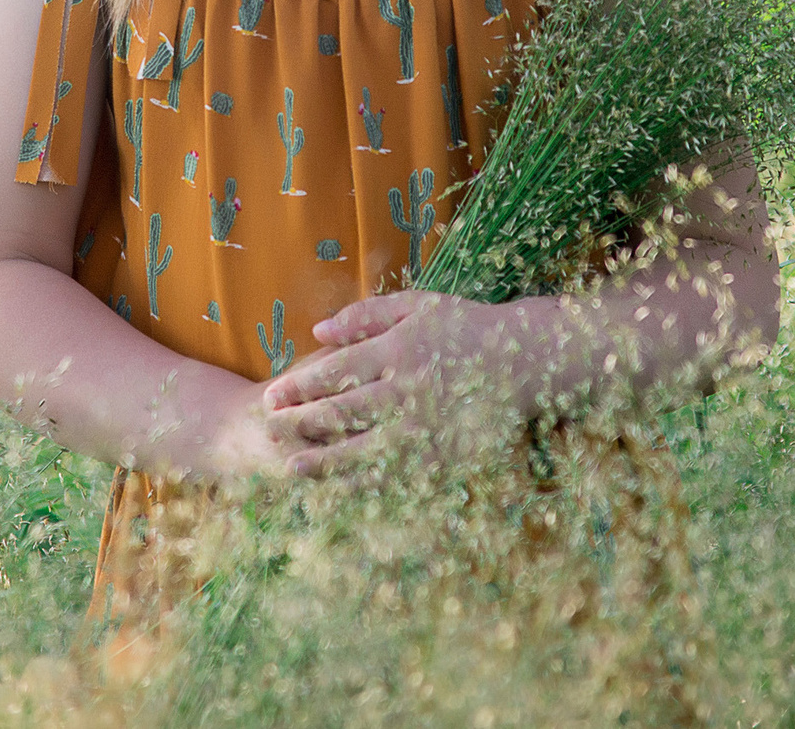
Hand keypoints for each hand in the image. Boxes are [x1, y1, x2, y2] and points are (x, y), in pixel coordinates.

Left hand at [260, 291, 550, 476]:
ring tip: (294, 467)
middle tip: (270, 432)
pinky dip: (365, 482)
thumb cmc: (466, 328)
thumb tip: (317, 331)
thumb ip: (366, 315)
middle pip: (342, 410)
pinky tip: (342, 489)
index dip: (299, 386)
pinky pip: (398, 471)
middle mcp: (408, 389)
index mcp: (398, 349)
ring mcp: (426, 425)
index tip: (273, 396)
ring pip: (363, 447)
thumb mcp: (417, 305)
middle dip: (300, 422)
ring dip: (324, 460)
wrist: (525, 360)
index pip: (335, 372)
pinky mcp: (443, 453)